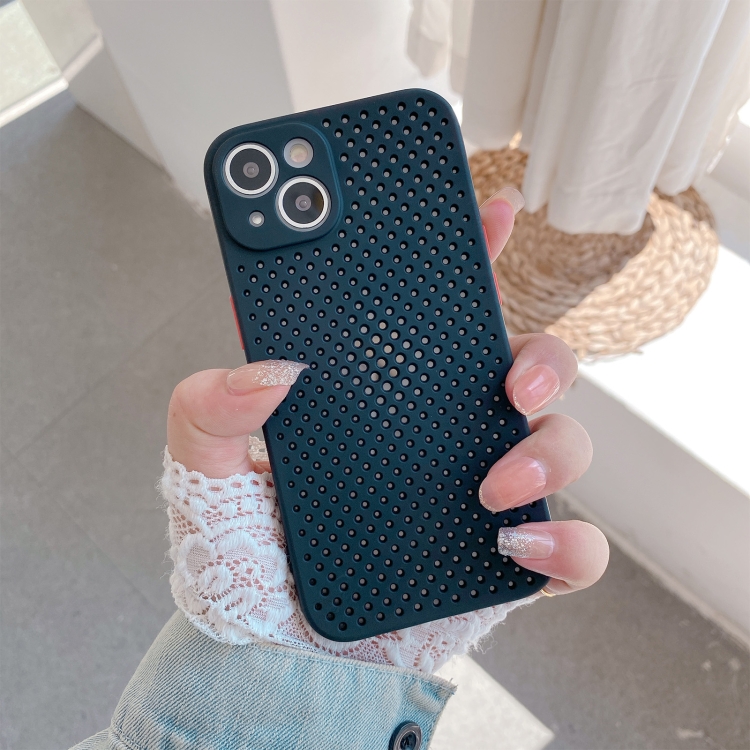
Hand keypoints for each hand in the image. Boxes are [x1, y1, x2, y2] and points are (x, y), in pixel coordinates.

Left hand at [167, 186, 607, 598]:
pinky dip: (568, 544)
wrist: (275, 648)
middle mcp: (444, 435)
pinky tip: (515, 545)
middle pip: (527, 366)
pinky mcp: (503, 562)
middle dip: (541, 356)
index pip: (440, 313)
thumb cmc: (244, 555)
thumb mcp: (203, 467)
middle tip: (510, 380)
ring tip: (492, 483)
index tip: (489, 209)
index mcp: (386, 397)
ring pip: (564, 442)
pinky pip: (574, 548)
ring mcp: (483, 493)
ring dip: (549, 451)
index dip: (472, 255)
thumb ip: (207, 406)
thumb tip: (268, 367)